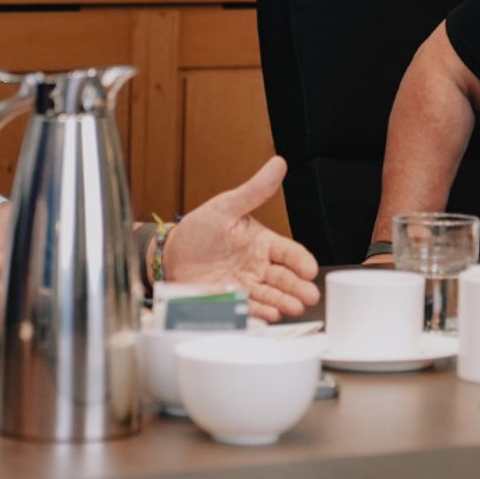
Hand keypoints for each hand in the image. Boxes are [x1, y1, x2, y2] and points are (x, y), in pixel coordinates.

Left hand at [166, 157, 321, 321]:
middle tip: (309, 295)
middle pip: (285, 277)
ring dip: (284, 302)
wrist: (170, 254)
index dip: (300, 260)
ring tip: (293, 307)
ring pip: (271, 295)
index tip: (309, 268)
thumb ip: (254, 190)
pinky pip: (249, 307)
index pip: (288, 252)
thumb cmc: (199, 229)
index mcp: (262, 243)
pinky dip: (261, 312)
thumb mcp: (226, 206)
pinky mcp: (231, 300)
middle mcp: (258, 266)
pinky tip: (270, 314)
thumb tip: (277, 164)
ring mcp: (246, 284)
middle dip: (298, 287)